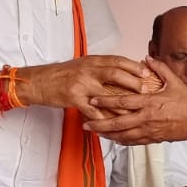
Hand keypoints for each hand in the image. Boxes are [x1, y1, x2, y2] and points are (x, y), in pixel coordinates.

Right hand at [22, 56, 154, 120]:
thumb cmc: (63, 74)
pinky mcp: (73, 98)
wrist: (40, 81)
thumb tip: (120, 71)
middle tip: (146, 91)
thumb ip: (100, 67)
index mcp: (92, 60)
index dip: (133, 66)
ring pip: (106, 94)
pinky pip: (91, 110)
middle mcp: (87, 69)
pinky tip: (110, 125)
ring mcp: (80, 84)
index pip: (117, 60)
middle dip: (132, 82)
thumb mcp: (83, 65)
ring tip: (134, 112)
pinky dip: (101, 118)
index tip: (146, 71)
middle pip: (115, 74)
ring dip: (121, 104)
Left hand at [85, 58, 186, 144]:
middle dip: (99, 124)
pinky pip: (133, 142)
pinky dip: (121, 141)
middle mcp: (146, 119)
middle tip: (85, 123)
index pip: (122, 102)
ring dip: (107, 135)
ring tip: (95, 133)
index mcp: (149, 103)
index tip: (92, 99)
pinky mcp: (153, 139)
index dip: (105, 101)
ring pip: (123, 136)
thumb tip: (146, 58)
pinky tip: (113, 139)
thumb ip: (159, 68)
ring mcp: (149, 131)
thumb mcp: (174, 81)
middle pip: (117, 123)